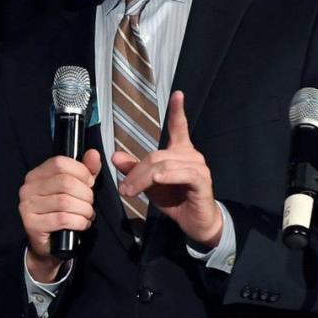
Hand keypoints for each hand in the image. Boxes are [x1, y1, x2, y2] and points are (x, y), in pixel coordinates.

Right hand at [18, 149, 101, 281]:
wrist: (49, 245)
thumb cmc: (62, 213)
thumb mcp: (75, 189)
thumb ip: (85, 171)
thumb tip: (93, 154)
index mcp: (36, 175)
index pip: (60, 163)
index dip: (81, 172)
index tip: (89, 183)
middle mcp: (28, 188)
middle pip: (65, 182)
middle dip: (85, 194)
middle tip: (89, 203)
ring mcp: (27, 206)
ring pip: (66, 202)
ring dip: (84, 210)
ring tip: (87, 215)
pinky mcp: (32, 224)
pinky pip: (63, 219)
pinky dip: (79, 222)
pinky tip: (82, 224)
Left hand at [111, 91, 220, 245]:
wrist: (196, 223)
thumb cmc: (175, 200)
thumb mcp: (149, 184)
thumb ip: (134, 169)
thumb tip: (115, 156)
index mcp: (180, 151)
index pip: (179, 126)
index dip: (178, 110)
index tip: (178, 94)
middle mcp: (191, 155)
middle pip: (156, 155)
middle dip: (136, 171)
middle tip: (123, 188)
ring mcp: (198, 167)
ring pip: (163, 165)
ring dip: (143, 178)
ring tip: (130, 191)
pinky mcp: (202, 181)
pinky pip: (182, 174)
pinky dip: (167, 177)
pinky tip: (158, 180)